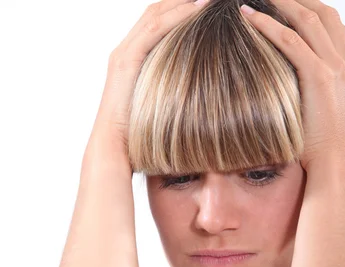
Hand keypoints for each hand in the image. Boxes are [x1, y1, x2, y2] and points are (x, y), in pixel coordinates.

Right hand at [89, 0, 208, 154]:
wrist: (113, 148)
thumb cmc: (137, 137)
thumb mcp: (158, 108)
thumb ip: (170, 93)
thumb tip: (199, 95)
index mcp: (131, 60)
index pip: (156, 22)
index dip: (179, 9)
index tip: (205, 5)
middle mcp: (125, 51)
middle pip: (155, 11)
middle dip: (181, 0)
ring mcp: (124, 54)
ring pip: (155, 15)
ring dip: (183, 3)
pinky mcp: (126, 61)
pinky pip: (154, 30)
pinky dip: (177, 17)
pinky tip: (197, 10)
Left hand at [240, 0, 344, 171]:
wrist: (340, 167)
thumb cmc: (339, 154)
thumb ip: (340, 109)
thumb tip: (332, 114)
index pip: (336, 28)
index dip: (312, 14)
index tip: (291, 10)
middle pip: (324, 14)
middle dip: (297, 1)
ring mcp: (339, 67)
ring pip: (307, 19)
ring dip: (281, 4)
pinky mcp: (320, 76)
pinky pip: (290, 40)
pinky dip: (268, 25)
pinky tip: (249, 17)